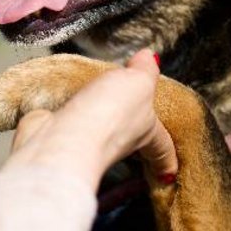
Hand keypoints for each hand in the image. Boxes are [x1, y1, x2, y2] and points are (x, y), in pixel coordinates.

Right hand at [4, 49, 177, 190]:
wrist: (63, 140)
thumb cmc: (109, 116)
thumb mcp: (139, 83)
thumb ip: (145, 70)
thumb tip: (150, 57)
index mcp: (146, 131)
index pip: (162, 145)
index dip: (168, 158)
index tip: (171, 173)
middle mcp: (118, 142)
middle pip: (130, 140)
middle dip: (130, 135)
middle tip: (130, 122)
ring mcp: (87, 142)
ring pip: (98, 131)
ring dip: (96, 119)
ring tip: (94, 98)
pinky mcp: (59, 135)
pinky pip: (68, 123)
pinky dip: (68, 116)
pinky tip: (65, 103)